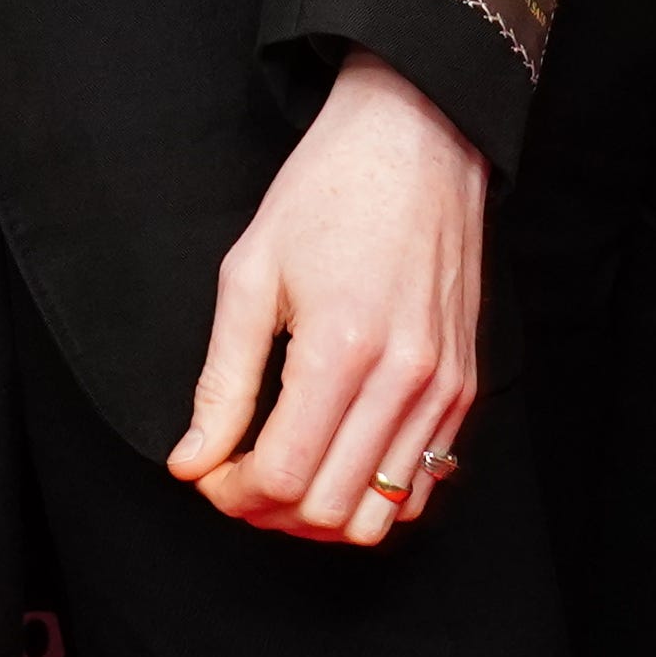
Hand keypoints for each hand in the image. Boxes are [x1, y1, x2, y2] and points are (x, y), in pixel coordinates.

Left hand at [170, 52, 485, 545]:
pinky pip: (421, 484)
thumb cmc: (327, 193)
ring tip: (281, 475)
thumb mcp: (250, 275)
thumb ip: (221, 382)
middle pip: (331, 508)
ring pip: (381, 513)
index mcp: (343, 347)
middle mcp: (405, 378)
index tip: (206, 472)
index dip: (231, 492)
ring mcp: (443, 388)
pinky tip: (333, 459)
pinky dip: (371, 494)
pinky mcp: (465, 388)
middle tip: (232, 478)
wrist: (417, 141)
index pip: (284, 475)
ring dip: (321, 514)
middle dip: (268, 510)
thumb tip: (190, 462)